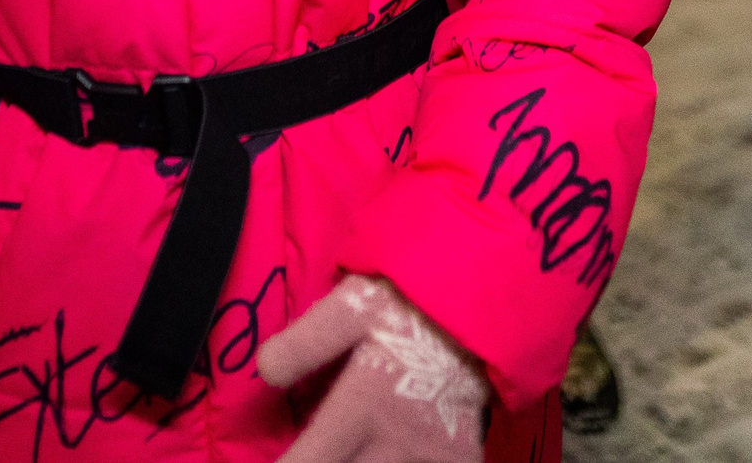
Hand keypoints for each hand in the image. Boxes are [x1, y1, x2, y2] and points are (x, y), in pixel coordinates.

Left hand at [259, 275, 487, 462]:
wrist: (486, 306)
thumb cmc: (410, 304)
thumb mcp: (351, 307)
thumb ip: (304, 343)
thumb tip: (264, 374)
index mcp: (362, 406)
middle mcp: (395, 444)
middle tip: (312, 456)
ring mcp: (430, 459)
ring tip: (351, 454)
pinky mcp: (460, 462)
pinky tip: (385, 457)